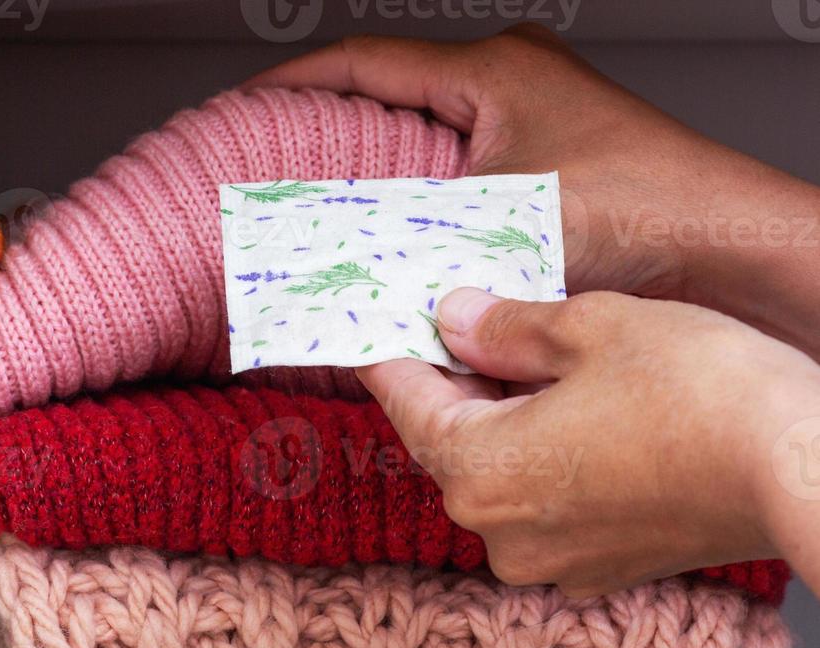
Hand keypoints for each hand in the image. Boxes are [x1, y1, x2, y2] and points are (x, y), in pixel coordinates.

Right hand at [248, 28, 819, 360]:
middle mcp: (515, 81)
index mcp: (492, 70)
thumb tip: (325, 261)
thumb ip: (399, 238)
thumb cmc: (642, 214)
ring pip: (430, 133)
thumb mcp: (490, 222)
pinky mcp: (553, 156)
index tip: (246, 102)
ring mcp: (538, 116)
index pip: (364, 60)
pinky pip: (463, 164)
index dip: (294, 82)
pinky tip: (406, 234)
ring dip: (380, 168)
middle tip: (277, 159)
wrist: (726, 245)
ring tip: (330, 203)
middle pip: (393, 93)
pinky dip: (426, 193)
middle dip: (331, 126)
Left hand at [356, 287, 819, 597]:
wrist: (804, 470)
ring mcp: (551, 562)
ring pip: (501, 477)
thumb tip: (456, 318)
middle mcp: (500, 533)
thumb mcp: (592, 327)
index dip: (391, 354)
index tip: (374, 328)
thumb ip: (507, 325)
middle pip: (451, 442)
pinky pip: (549, 508)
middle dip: (458, 384)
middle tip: (468, 326)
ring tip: (540, 366)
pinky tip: (583, 420)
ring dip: (507, 424)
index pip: (406, 401)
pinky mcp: (601, 570)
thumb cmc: (703, 393)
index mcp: (477, 470)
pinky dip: (550, 465)